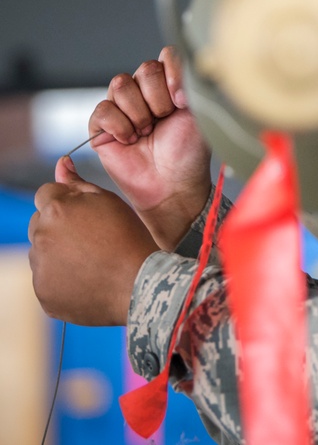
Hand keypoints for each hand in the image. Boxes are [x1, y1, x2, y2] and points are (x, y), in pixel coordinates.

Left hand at [29, 157, 158, 325]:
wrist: (139, 284)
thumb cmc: (129, 238)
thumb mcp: (109, 201)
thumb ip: (78, 183)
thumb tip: (61, 163)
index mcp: (56, 209)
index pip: (45, 194)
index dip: (66, 201)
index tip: (86, 215)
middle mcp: (41, 236)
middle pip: (39, 223)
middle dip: (58, 226)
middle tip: (92, 239)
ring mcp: (40, 267)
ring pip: (42, 252)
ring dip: (59, 252)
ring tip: (92, 261)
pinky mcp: (43, 293)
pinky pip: (47, 280)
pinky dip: (62, 279)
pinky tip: (88, 278)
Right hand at [90, 46, 211, 249]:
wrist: (173, 185)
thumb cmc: (189, 154)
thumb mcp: (200, 115)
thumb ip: (191, 84)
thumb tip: (178, 61)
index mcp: (171, 86)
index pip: (166, 56)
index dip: (173, 74)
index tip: (182, 101)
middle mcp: (146, 92)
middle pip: (144, 69)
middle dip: (158, 98)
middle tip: (164, 120)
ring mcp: (122, 107)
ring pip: (121, 84)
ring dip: (139, 113)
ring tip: (147, 132)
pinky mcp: (101, 125)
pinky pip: (103, 109)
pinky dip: (120, 126)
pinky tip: (131, 140)